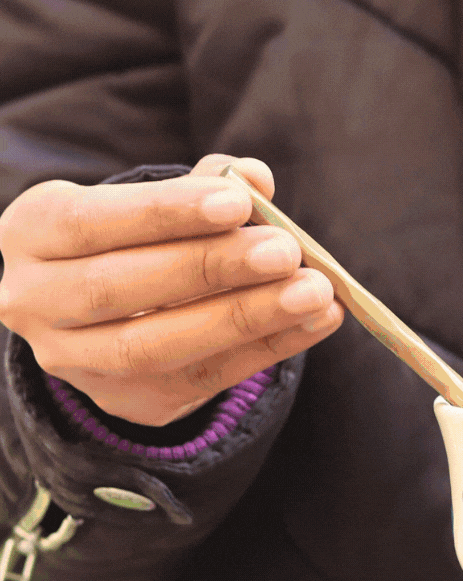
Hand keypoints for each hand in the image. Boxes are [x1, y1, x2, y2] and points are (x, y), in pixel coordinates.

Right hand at [0, 154, 343, 425]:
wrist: (101, 310)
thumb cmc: (132, 234)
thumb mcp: (150, 200)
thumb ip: (204, 184)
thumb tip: (254, 178)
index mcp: (31, 234)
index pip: (92, 223)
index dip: (164, 214)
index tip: (238, 203)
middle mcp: (34, 303)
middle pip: (119, 290)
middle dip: (210, 269)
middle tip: (285, 251)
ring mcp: (74, 362)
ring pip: (155, 347)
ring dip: (243, 318)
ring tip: (312, 292)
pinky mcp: (126, 401)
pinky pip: (200, 380)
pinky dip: (265, 349)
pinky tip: (314, 323)